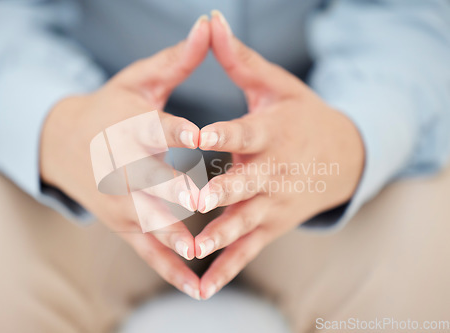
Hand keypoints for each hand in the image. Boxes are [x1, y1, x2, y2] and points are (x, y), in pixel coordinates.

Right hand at [39, 16, 209, 299]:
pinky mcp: (125, 225)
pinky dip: (170, 269)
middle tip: (206, 197)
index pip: (159, 130)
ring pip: (150, 220)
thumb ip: (179, 59)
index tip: (202, 136)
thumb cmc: (112, 108)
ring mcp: (123, 201)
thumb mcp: (141, 81)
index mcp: (132, 128)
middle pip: (153, 180)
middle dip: (177, 190)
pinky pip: (149, 251)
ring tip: (198, 250)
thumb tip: (210, 23)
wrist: (66, 142)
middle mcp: (125, 168)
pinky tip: (196, 287)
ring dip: (173, 234)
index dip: (180, 131)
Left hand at [194, 11, 364, 298]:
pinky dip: (227, 268)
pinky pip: (247, 250)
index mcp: (272, 133)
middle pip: (244, 182)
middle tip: (194, 197)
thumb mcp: (276, 86)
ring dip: (221, 235)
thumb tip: (211, 21)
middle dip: (220, 190)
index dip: (220, 134)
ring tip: (195, 249)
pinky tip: (204, 287)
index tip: (195, 135)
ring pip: (245, 221)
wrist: (341, 157)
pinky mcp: (271, 225)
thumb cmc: (301, 117)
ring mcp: (273, 202)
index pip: (243, 132)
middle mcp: (273, 171)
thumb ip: (239, 60)